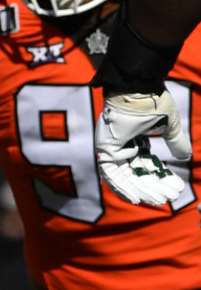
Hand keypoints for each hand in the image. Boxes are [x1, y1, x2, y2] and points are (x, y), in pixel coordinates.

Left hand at [96, 90, 188, 206]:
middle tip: (168, 199)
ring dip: (141, 190)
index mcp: (136, 138)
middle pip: (138, 173)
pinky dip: (122, 188)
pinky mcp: (104, 150)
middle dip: (154, 187)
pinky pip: (111, 175)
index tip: (175, 189)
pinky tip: (136, 199)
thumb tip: (185, 157)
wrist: (137, 89)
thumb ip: (175, 140)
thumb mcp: (169, 124)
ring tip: (158, 201)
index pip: (148, 163)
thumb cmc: (151, 100)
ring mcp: (111, 147)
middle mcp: (122, 145)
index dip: (161, 177)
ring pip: (126, 177)